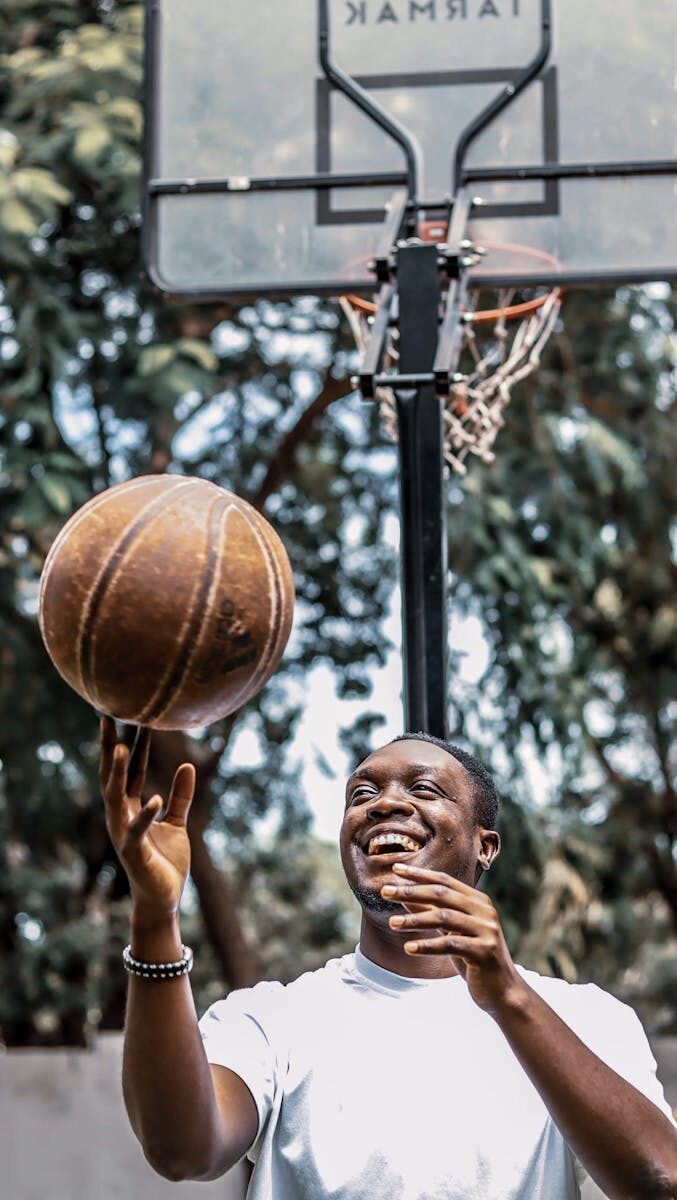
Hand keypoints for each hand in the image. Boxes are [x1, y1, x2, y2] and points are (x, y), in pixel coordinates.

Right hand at [99, 715, 195, 919]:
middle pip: (113, 775)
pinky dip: (145, 815)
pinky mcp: (134, 852)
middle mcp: (121, 816)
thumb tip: (187, 765)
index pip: (130, 770)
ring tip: (121, 746)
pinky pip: (137, 830)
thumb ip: (180, 796)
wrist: (163, 898)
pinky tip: (154, 799)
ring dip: (119, 772)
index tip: (134, 715)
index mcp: (130, 807)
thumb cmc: (166, 861)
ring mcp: (124, 833)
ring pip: (116, 797)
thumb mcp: (176, 821)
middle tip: (108, 717)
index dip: (132, 743)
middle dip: (111, 747)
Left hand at [381, 862, 524, 1015]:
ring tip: (392, 923)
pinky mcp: (484, 952)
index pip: (444, 881)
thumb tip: (404, 896)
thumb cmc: (473, 959)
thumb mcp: (450, 933)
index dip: (419, 874)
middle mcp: (484, 911)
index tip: (396, 868)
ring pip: (444, 918)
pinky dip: (428, 945)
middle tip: (385, 891)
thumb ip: (431, 914)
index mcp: (478, 901)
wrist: (502, 992)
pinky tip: (409, 948)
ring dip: (415, 920)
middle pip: (441, 894)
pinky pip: (451, 944)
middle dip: (411, 891)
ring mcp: (487, 930)